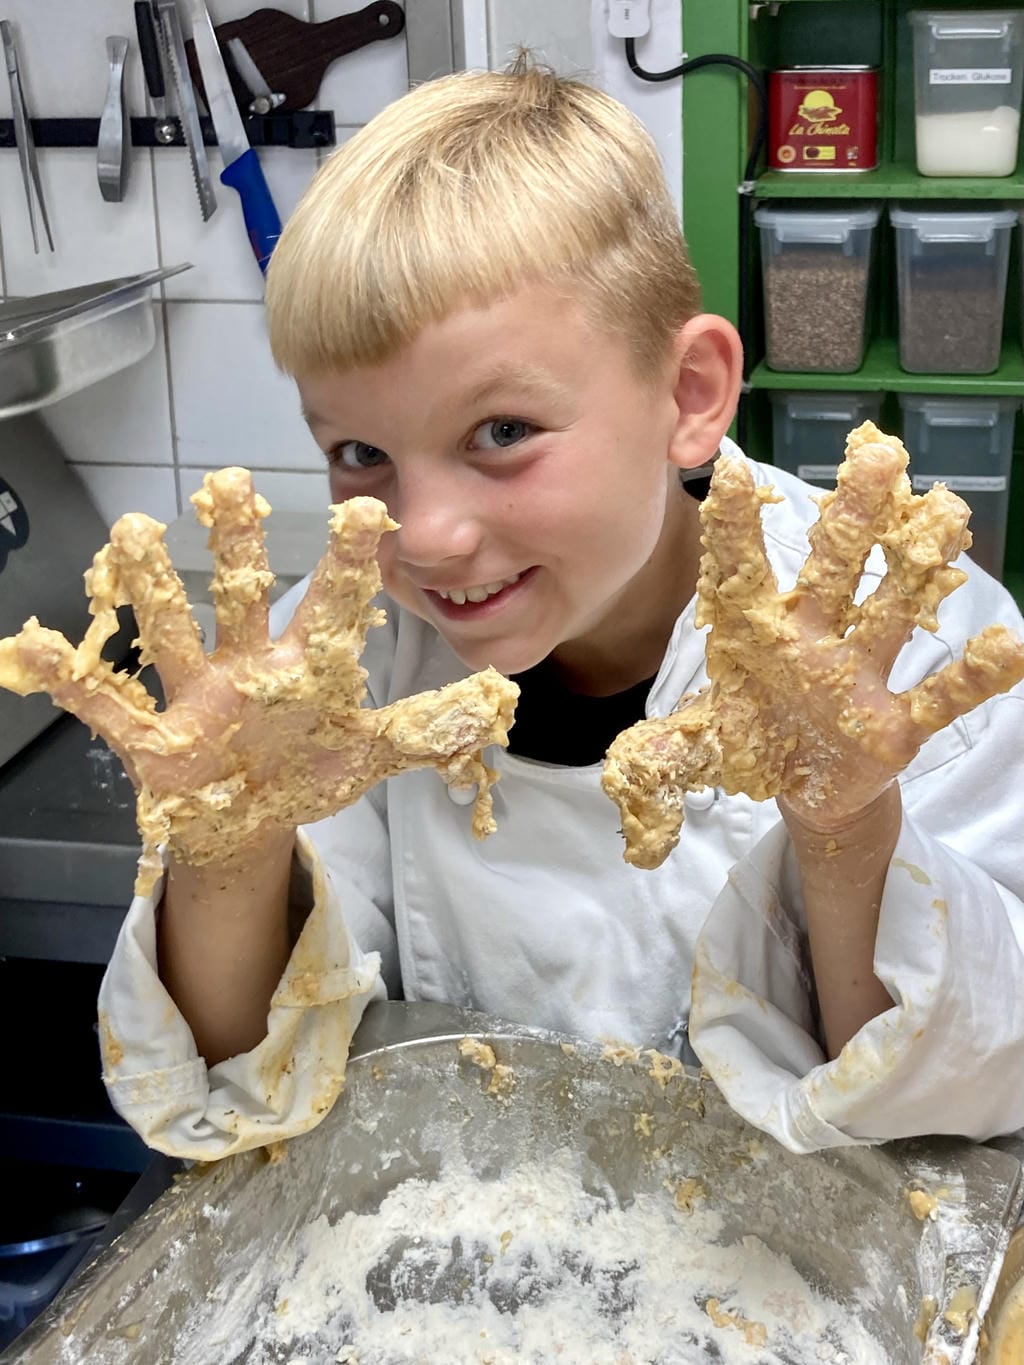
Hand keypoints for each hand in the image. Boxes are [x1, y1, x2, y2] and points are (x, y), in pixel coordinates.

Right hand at [0, 469, 516, 894]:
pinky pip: (107, 706)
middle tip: (235, 479)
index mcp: (304, 669)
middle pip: (244, 597)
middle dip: (240, 545)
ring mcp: (196, 696)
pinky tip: (31, 649)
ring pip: (173, 632)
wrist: (247, 816)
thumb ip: (427, 727)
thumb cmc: (306, 770)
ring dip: (154, 588)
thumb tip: (497, 701)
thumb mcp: (370, 754)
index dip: (350, 565)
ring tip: (135, 529)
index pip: (332, 607)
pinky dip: (69, 683)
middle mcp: (247, 667)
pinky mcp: (152, 737)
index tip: (368, 508)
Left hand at [603, 424, 1023, 867]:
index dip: (733, 529)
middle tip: (876, 454)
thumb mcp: (705, 746)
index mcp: (758, 636)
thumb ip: (669, 752)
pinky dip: (972, 676)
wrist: (807, 788)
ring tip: (946, 514)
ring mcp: (860, 676)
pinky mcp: (896, 723)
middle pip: (834, 570)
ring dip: (916, 568)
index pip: (742, 573)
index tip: (727, 471)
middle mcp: (814, 641)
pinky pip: (939, 696)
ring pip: (891, 612)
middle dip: (852, 517)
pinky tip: (1005, 646)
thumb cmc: (758, 739)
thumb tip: (623, 771)